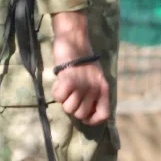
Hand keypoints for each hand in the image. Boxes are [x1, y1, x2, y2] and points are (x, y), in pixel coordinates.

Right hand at [51, 11, 109, 125]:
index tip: (85, 118)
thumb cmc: (81, 60)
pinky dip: (56, 92)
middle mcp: (95, 89)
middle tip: (70, 95)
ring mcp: (82, 86)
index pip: (103, 115)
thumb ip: (93, 93)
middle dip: (73, 107)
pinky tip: (59, 83)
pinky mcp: (69, 81)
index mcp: (103, 89)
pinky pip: (59, 98)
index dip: (93, 120)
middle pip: (81, 115)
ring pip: (69, 109)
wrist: (74, 40)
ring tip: (65, 87)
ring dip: (63, 100)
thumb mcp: (94, 78)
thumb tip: (86, 114)